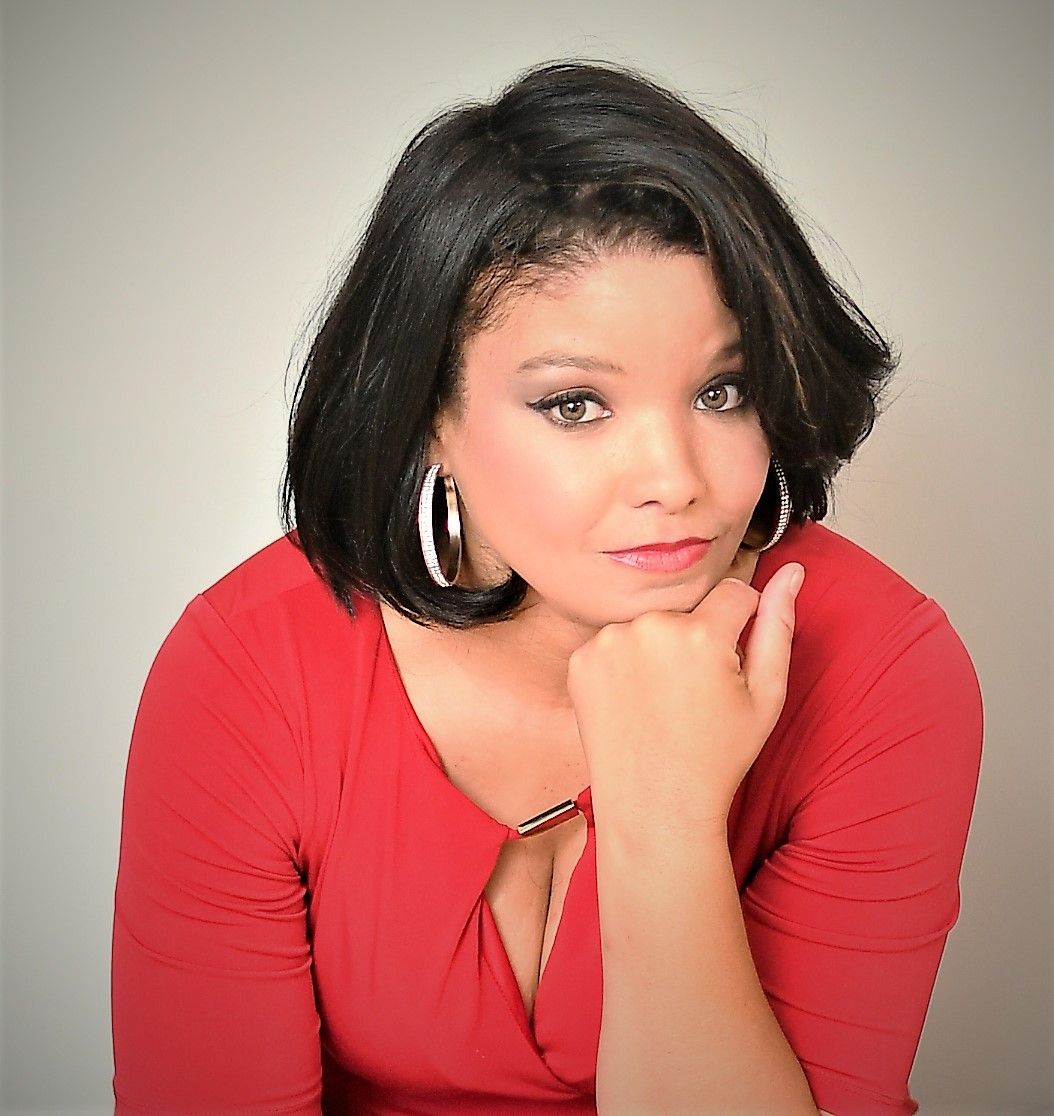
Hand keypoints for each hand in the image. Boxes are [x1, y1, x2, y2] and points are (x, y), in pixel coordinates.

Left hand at [567, 562, 804, 834]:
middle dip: (696, 638)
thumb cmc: (718, 757)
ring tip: (662, 701)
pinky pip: (614, 643)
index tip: (730, 663)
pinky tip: (634, 703)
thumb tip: (792, 571)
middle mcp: (649, 627)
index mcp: (701, 633)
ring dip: (658, 649)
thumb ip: (778, 625)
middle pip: (687, 611)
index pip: (734, 592)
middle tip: (694, 694)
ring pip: (649, 625)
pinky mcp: (580, 661)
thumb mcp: (766, 696)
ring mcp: (607, 643)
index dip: (741, 625)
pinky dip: (624, 665)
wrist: (654, 806)